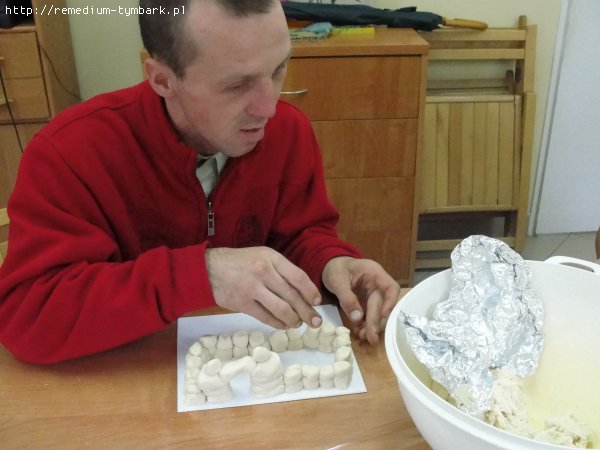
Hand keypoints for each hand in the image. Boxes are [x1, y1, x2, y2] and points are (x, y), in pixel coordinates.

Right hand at [205, 247, 321, 328]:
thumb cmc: (241, 262)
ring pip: (281, 309)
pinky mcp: (242, 304)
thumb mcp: (263, 256)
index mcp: (271, 258)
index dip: (310, 292)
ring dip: (293, 320)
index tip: (317, 302)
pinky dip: (278, 323)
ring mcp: (252, 289)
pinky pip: (266, 317)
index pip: (298, 277)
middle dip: (307, 311)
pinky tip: (283, 325)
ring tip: (298, 323)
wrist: (209, 269)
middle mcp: (263, 272)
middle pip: (292, 296)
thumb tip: (304, 291)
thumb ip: (281, 270)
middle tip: (316, 321)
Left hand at [322, 256, 399, 343]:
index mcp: (374, 273)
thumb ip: (347, 297)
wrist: (330, 266)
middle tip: (371, 337)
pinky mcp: (365, 302)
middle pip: (382, 304)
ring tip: (364, 337)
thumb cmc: (335, 268)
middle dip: (376, 321)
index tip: (383, 315)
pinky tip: (360, 332)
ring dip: (371, 325)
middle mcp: (377, 285)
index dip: (390, 302)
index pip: (391, 287)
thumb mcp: (337, 280)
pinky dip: (364, 324)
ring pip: (377, 312)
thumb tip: (357, 318)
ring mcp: (371, 294)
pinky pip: (368, 315)